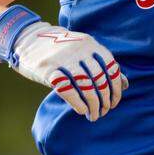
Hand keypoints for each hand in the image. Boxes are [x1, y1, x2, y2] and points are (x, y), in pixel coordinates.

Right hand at [10, 21, 128, 121]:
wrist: (28, 38)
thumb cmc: (60, 48)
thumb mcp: (83, 50)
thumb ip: (103, 65)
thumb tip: (125, 85)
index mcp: (91, 44)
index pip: (111, 68)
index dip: (115, 89)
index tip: (114, 103)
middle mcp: (79, 50)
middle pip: (99, 79)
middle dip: (104, 100)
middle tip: (103, 112)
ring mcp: (63, 59)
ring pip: (85, 86)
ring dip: (92, 105)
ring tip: (93, 115)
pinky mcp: (47, 69)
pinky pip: (66, 89)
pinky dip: (77, 102)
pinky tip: (81, 110)